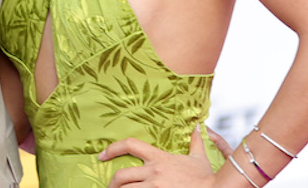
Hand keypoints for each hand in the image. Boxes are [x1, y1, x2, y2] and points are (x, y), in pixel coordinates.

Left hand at [101, 125, 217, 187]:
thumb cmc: (206, 178)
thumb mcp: (199, 157)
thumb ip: (195, 141)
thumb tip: (198, 125)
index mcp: (159, 158)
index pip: (130, 145)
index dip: (112, 148)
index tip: (101, 155)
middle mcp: (153, 172)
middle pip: (121, 176)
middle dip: (112, 183)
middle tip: (110, 187)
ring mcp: (154, 187)